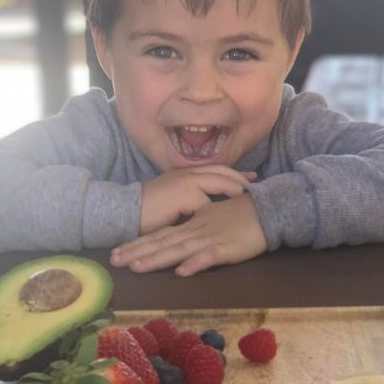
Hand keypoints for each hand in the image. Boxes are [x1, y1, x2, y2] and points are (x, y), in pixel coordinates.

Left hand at [111, 193, 266, 275]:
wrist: (266, 209)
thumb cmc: (240, 216)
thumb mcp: (211, 220)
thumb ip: (194, 231)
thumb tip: (179, 245)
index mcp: (190, 225)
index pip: (159, 235)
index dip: (137, 244)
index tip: (117, 253)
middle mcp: (194, 231)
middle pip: (161, 243)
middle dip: (136, 253)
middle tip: (113, 262)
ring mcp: (209, 239)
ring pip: (178, 250)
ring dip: (157, 258)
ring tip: (137, 267)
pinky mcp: (226, 248)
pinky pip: (209, 256)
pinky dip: (195, 263)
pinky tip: (182, 271)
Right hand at [140, 166, 256, 233]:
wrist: (127, 210)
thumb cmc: (148, 208)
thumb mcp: (172, 199)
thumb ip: (189, 198)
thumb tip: (205, 206)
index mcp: (185, 173)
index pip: (215, 169)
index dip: (233, 174)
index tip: (249, 177)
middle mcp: (187, 174)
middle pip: (221, 172)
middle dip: (239, 177)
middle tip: (255, 182)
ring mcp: (186, 183)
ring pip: (217, 182)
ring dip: (233, 188)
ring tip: (247, 196)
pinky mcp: (184, 196)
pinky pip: (206, 202)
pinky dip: (218, 209)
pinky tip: (229, 214)